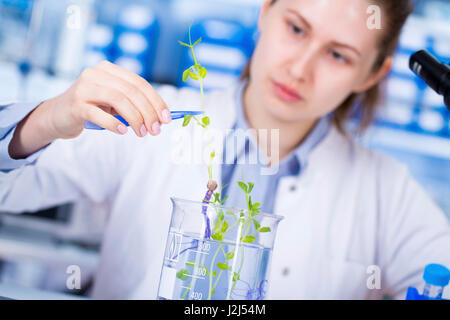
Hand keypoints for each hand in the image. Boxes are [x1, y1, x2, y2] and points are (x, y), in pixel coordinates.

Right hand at [45, 60, 171, 138]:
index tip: (167, 118)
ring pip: (118, 99)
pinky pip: (99, 114)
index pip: (139, 83)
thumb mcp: (115, 103)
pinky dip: (114, 123)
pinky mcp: (75, 104)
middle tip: (155, 130)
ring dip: (135, 118)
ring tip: (142, 133)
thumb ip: (134, 104)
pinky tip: (122, 131)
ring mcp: (84, 87)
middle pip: (131, 91)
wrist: (58, 116)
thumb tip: (161, 117)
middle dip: (148, 112)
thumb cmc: (92, 109)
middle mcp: (96, 74)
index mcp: (109, 70)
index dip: (156, 101)